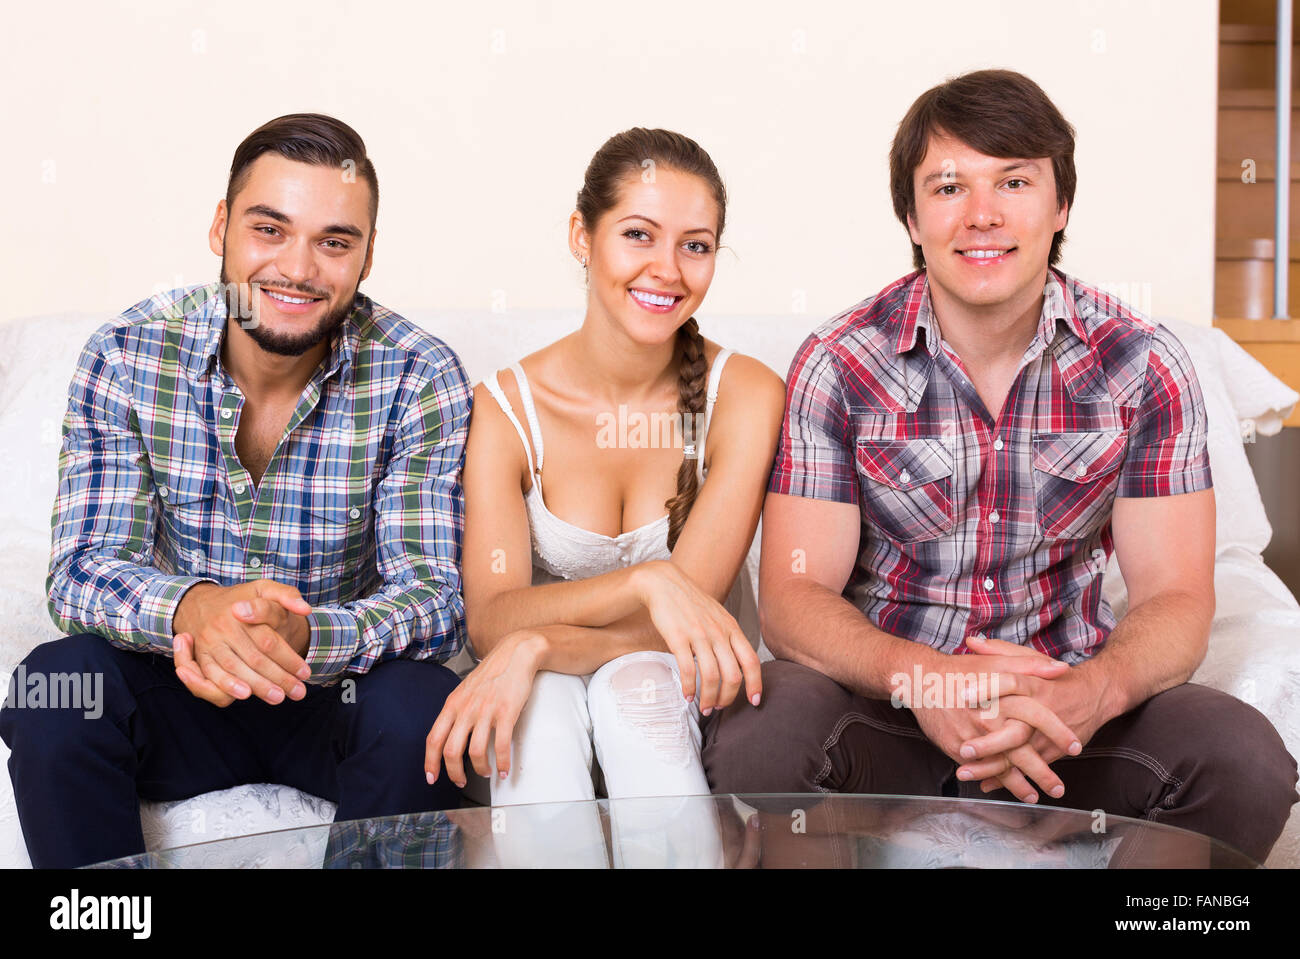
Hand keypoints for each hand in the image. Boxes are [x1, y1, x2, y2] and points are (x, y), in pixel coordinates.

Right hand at [171, 578, 312, 705]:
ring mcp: (210, 643)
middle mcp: (223, 627)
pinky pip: (211, 676)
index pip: (268, 641)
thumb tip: (305, 609)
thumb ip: (287, 595)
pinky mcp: (200, 656)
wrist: (202, 603)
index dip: (288, 659)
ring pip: (235, 669)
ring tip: (278, 698)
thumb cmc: (242, 598)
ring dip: (258, 686)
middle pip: (255, 658)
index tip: (305, 672)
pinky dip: (227, 687)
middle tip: (298, 692)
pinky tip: (245, 695)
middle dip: (278, 678)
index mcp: (242, 611)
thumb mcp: (264, 587)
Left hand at [424, 630, 545, 787]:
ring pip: (476, 752)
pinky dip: (503, 763)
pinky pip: (501, 746)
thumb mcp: (464, 690)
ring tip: (486, 772)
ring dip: (480, 769)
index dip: (430, 762)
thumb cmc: (492, 673)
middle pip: (452, 751)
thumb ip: (456, 711)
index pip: (434, 738)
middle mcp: (466, 709)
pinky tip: (505, 769)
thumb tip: (450, 735)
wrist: (515, 654)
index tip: (432, 777)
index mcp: (453, 704)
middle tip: (461, 781)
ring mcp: (486, 711)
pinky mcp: (506, 713)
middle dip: (455, 773)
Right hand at [631, 559, 761, 714]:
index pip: (751, 661)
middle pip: (733, 675)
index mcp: (731, 628)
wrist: (665, 584)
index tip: (754, 701)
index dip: (756, 684)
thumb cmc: (692, 603)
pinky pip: (688, 670)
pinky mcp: (678, 638)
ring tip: (704, 707)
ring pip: (711, 676)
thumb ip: (729, 638)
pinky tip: (687, 695)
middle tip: (719, 708)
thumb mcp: (718, 617)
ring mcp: (699, 635)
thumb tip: (737, 665)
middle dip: (728, 698)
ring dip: (709, 698)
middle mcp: (719, 633)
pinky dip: (689, 688)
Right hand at [902, 648, 1079, 802]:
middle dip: (1042, 772)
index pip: (1038, 716)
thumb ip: (1031, 664)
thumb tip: (1062, 668)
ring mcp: (972, 736)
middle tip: (1059, 789)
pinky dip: (992, 781)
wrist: (921, 679)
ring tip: (1035, 796)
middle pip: (1022, 750)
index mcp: (1003, 697)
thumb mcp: (997, 661)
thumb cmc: (961, 669)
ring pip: (1000, 766)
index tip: (1076, 747)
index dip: (1059, 732)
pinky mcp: (956, 747)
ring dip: (1019, 785)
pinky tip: (1004, 789)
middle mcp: (989, 719)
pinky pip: (979, 768)